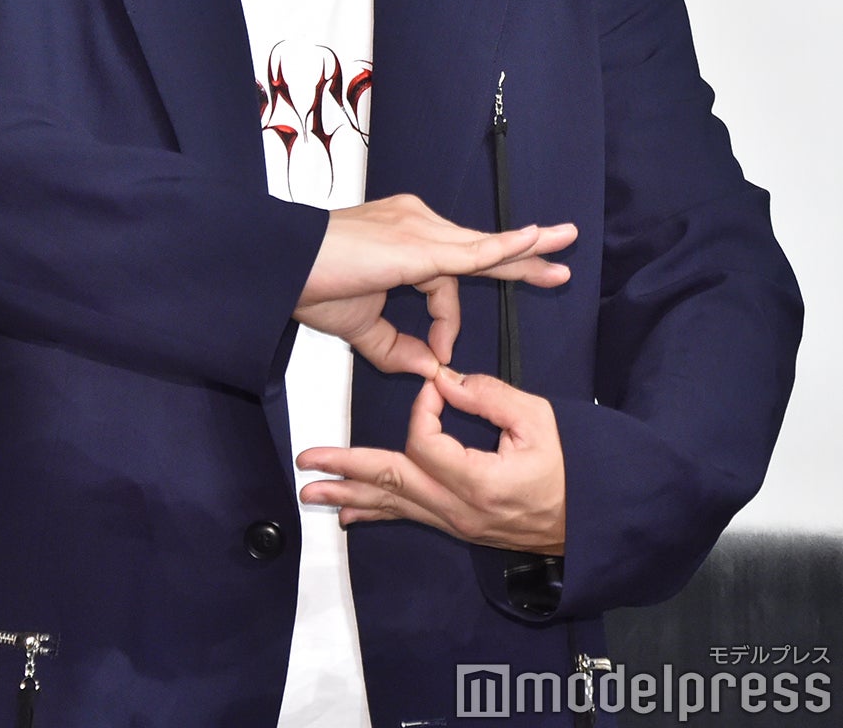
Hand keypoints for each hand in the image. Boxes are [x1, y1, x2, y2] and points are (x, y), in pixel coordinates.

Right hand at [294, 194, 575, 376]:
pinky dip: (504, 249)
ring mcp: (418, 229)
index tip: (439, 355)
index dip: (449, 321)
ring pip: (483, 245)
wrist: (283, 268)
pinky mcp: (419, 245)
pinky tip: (533, 241)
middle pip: (479, 245)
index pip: (446, 276)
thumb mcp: (360, 327)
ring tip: (563, 247)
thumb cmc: (310, 286)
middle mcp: (416, 224)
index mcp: (403, 240)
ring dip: (525, 250)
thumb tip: (427, 369)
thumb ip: (394, 347)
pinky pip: (472, 251)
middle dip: (522, 254)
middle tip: (561, 251)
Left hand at [297, 368, 565, 554]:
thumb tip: (445, 379)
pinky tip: (350, 516)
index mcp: (479, 482)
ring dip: (351, 495)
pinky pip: (411, 518)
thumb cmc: (577, 466)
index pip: (424, 441)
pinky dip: (377, 513)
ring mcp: (458, 524)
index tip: (440, 385)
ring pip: (395, 506)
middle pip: (393, 483)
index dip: (424, 407)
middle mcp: (460, 510)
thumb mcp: (539, 420)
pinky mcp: (460, 526)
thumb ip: (489, 396)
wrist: (598, 520)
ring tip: (313, 491)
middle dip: (346, 468)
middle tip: (308, 460)